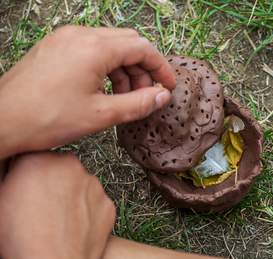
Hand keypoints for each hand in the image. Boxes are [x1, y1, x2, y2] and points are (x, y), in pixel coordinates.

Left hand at [0, 25, 175, 158]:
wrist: (1, 121)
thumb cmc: (46, 118)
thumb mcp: (101, 115)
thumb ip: (138, 104)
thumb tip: (162, 96)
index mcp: (94, 48)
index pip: (142, 48)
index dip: (161, 67)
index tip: (168, 86)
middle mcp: (80, 35)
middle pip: (128, 43)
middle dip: (143, 69)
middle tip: (146, 95)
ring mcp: (65, 39)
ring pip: (110, 46)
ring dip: (124, 70)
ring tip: (124, 99)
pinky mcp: (56, 47)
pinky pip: (91, 50)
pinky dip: (106, 68)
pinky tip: (104, 91)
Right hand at [0, 153, 115, 258]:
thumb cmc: (22, 239)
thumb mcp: (0, 202)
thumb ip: (12, 179)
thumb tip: (19, 173)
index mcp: (39, 160)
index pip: (33, 157)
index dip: (28, 173)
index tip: (26, 186)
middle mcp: (70, 165)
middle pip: (59, 168)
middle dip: (51, 181)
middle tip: (41, 204)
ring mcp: (93, 183)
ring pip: (79, 184)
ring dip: (71, 195)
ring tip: (58, 220)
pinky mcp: (107, 202)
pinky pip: (94, 202)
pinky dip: (87, 211)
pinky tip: (74, 227)